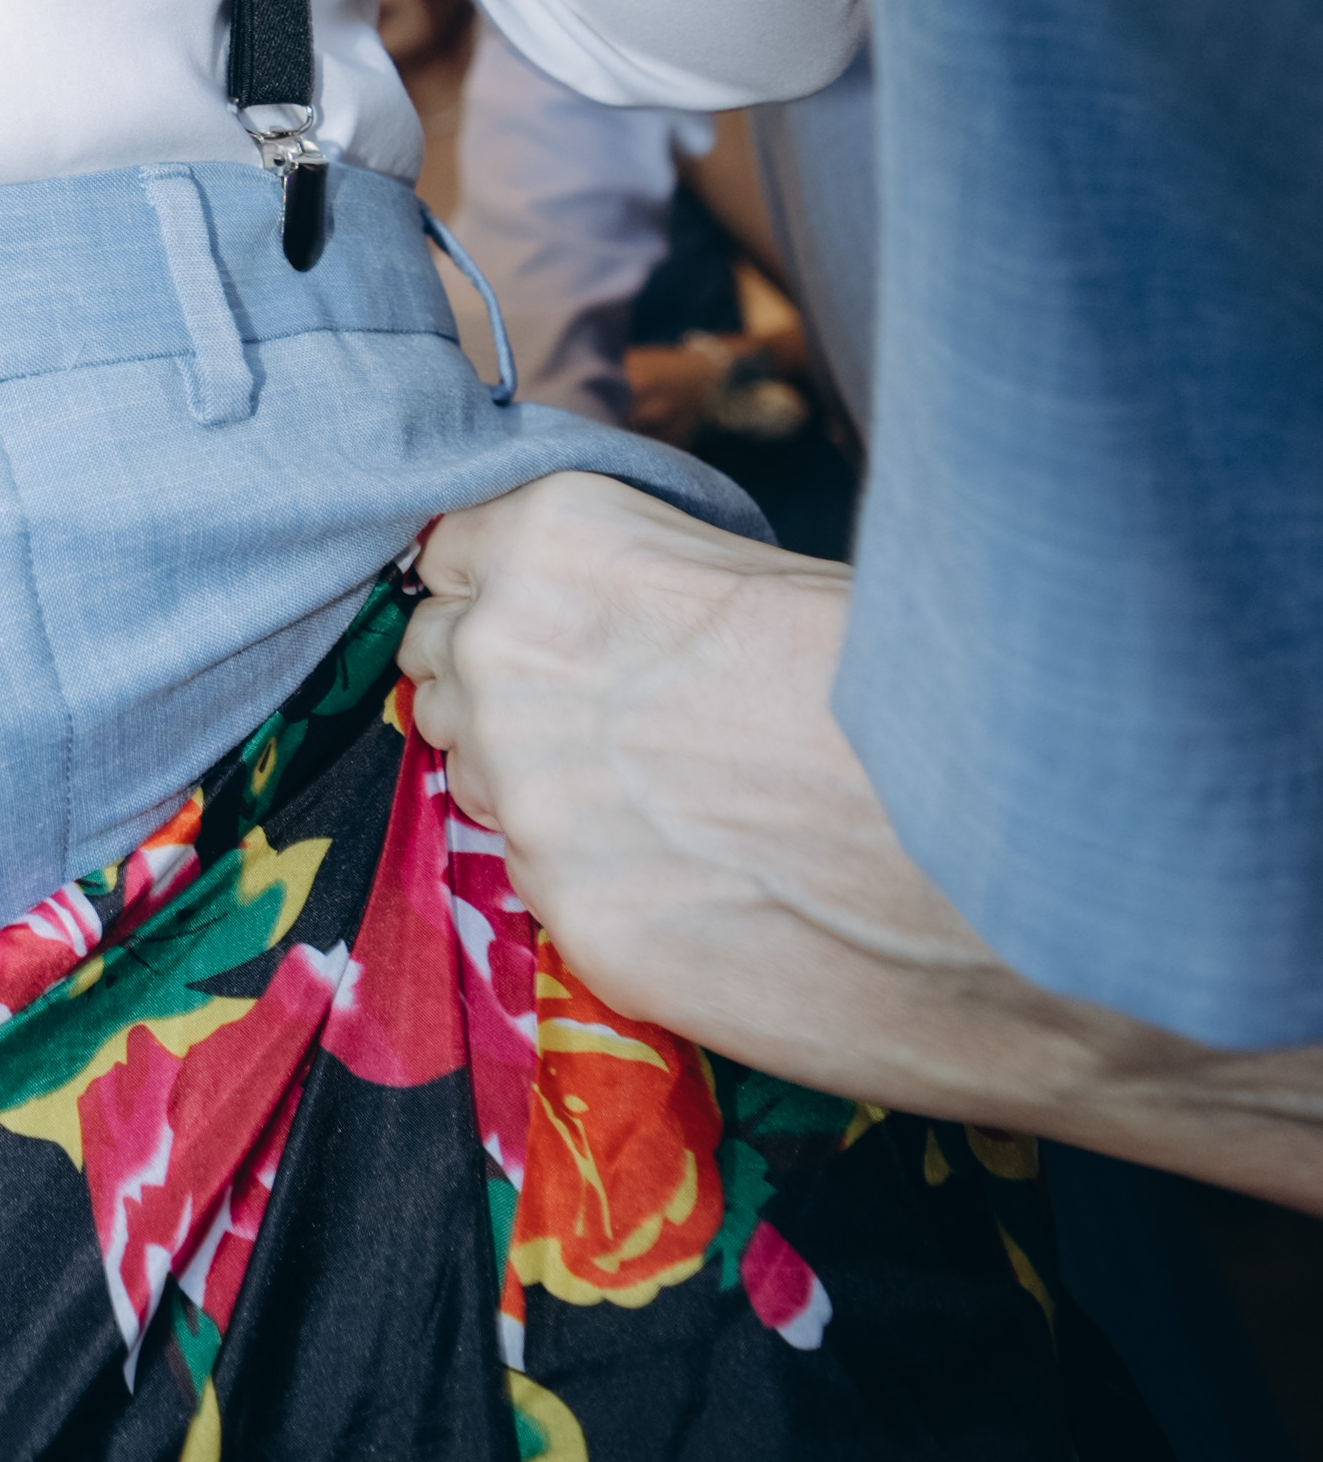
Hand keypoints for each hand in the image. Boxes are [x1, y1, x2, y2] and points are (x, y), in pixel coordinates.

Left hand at [397, 480, 1322, 1197]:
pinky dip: (595, 878)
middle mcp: (511, 661)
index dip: (502, 588)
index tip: (549, 616)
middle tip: (616, 718)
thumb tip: (614, 612)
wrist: (1018, 868)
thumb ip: (651, 588)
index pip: (450, 553)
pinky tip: (699, 878)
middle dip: (502, 687)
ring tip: (674, 802)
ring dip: (537, 782)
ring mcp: (531, 799)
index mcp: (560, 541)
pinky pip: (541, 881)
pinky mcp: (571, 921)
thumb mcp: (777, 581)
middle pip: (442, 665)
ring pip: (479, 777)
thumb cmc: (914, 696)